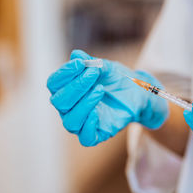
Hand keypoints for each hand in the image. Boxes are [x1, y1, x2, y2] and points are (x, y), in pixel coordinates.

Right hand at [47, 50, 167, 145]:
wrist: (138, 92)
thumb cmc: (117, 79)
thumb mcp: (107, 68)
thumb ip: (91, 63)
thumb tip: (76, 55)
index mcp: (66, 89)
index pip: (54, 83)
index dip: (64, 73)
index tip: (80, 63)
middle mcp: (69, 107)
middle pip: (59, 102)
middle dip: (75, 87)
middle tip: (93, 74)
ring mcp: (82, 122)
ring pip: (70, 121)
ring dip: (83, 104)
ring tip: (100, 90)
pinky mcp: (97, 133)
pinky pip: (85, 138)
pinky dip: (88, 126)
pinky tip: (96, 113)